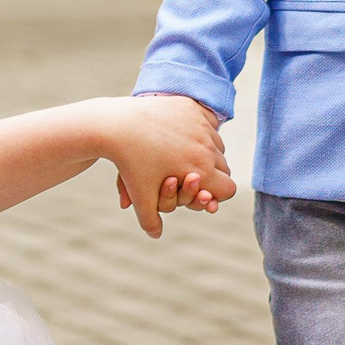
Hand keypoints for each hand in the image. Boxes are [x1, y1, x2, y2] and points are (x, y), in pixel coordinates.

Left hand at [106, 94, 233, 237]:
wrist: (117, 124)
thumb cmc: (129, 163)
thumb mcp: (140, 194)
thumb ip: (150, 219)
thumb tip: (155, 235)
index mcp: (201, 172)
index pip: (228, 190)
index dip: (215, 194)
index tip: (199, 192)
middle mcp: (208, 148)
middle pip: (224, 168)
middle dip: (210, 173)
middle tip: (189, 173)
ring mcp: (202, 126)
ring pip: (217, 145)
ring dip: (207, 152)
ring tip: (184, 154)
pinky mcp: (194, 109)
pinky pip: (208, 123)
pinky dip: (200, 130)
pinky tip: (181, 134)